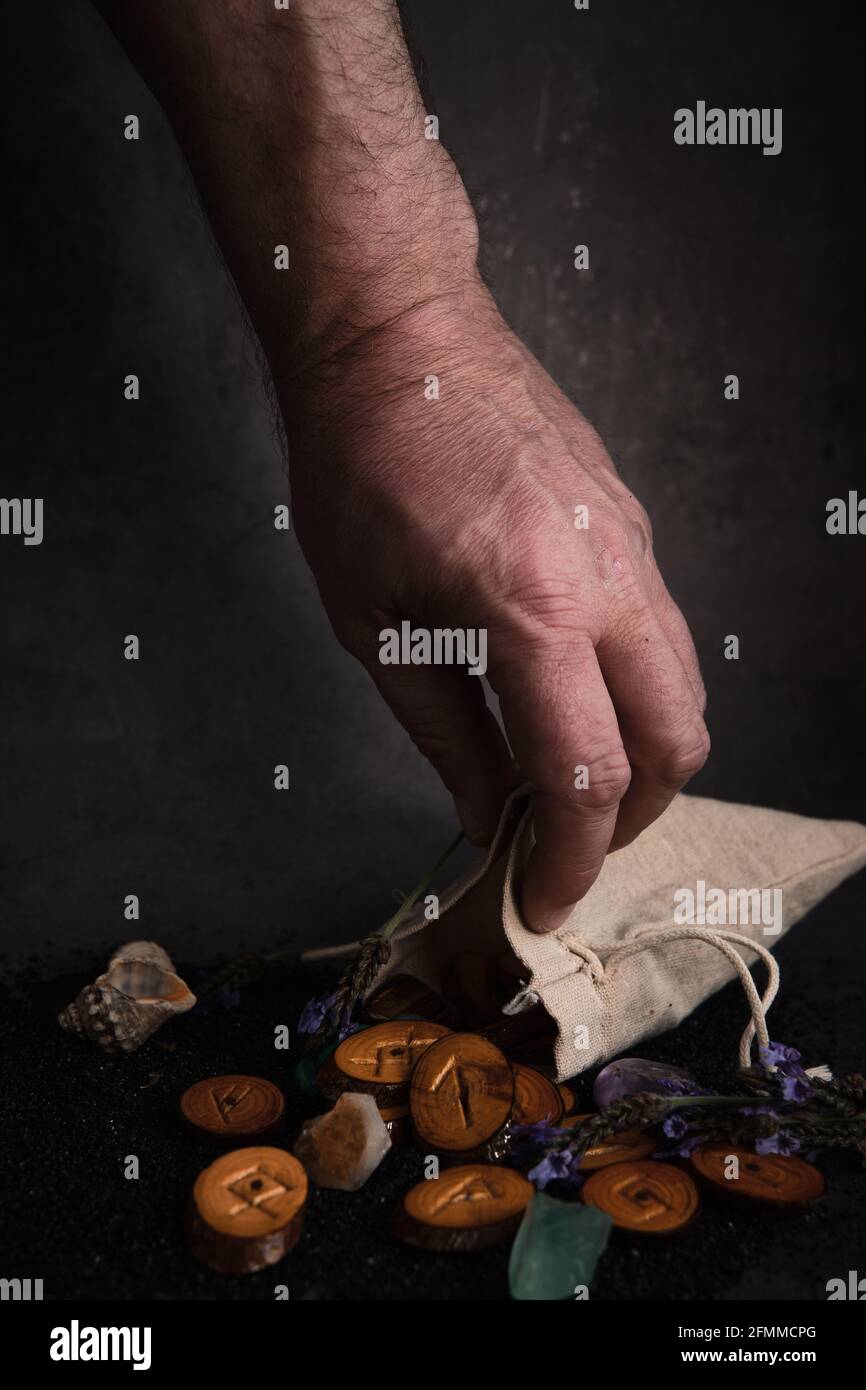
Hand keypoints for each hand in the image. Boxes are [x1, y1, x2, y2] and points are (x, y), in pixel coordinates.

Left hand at [284, 275, 709, 931]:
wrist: (400, 334)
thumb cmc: (361, 465)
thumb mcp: (373, 623)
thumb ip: (445, 733)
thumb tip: (491, 815)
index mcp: (532, 609)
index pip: (588, 776)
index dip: (571, 861)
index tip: (541, 901)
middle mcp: (608, 580)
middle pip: (675, 743)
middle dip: (631, 820)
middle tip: (564, 846)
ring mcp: (633, 546)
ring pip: (684, 688)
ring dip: (642, 756)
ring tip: (566, 781)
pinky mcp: (634, 524)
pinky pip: (661, 633)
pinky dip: (635, 692)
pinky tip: (572, 697)